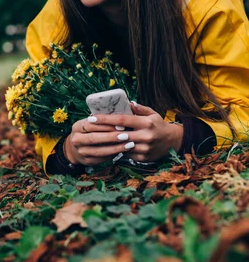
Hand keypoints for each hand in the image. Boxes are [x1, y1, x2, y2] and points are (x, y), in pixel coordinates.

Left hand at [64, 102, 183, 164]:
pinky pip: (125, 154)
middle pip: (118, 134)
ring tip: (94, 137)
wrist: (173, 142)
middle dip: (101, 131)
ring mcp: (143, 149)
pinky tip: (107, 146)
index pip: (122, 120)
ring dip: (107, 142)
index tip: (92, 117)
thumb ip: (139, 109)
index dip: (106, 119)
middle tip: (88, 128)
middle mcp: (145, 136)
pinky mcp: (142, 158)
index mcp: (146, 123)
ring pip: (120, 146)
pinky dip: (117, 149)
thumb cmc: (159, 125)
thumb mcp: (152, 114)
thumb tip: (127, 103)